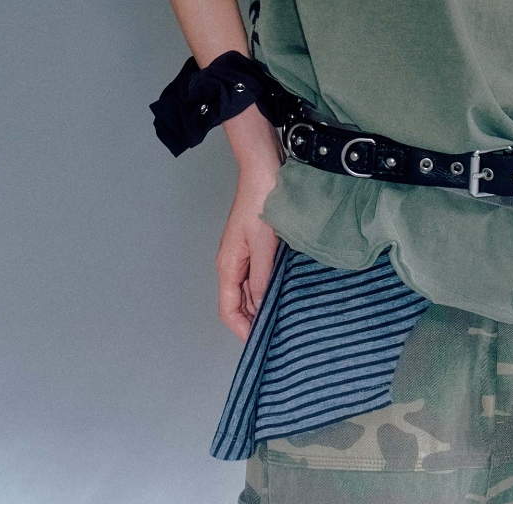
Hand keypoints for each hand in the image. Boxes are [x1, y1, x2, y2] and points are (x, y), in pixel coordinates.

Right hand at [216, 181, 280, 338]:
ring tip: (283, 318)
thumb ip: (261, 278)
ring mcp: (243, 256)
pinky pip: (258, 277)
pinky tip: (284, 293)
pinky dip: (268, 289)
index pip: (228, 309)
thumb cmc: (262, 200)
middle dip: (253, 321)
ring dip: (262, 306)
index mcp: (228, 265)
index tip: (261, 342)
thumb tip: (260, 308)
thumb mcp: (264, 244)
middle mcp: (232, 264)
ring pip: (249, 292)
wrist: (264, 169)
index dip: (242, 329)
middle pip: (238, 304)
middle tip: (278, 334)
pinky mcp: (254, 248)